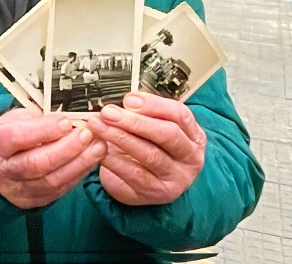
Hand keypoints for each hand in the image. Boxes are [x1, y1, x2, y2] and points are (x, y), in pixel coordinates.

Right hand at [0, 108, 106, 209]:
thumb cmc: (5, 138)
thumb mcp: (10, 121)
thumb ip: (34, 119)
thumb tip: (65, 117)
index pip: (17, 137)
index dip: (43, 130)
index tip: (66, 121)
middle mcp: (4, 170)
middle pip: (37, 163)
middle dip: (66, 148)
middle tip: (88, 134)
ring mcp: (19, 189)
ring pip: (52, 180)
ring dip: (79, 163)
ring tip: (98, 146)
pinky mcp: (34, 201)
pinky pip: (60, 190)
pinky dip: (78, 174)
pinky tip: (91, 160)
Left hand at [86, 93, 205, 206]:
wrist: (142, 184)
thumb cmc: (148, 148)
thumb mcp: (151, 129)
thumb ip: (144, 114)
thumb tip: (128, 102)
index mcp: (193, 135)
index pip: (180, 114)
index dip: (154, 105)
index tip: (129, 99)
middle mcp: (190, 157)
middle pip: (167, 134)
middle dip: (135, 121)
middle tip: (108, 113)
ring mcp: (177, 178)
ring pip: (150, 154)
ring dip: (120, 137)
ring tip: (97, 126)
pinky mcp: (157, 192)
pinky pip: (134, 174)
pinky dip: (114, 160)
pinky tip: (99, 149)